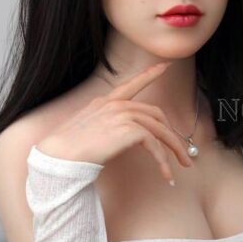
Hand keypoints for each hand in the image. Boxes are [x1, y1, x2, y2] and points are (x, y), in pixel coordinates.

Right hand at [35, 62, 193, 184]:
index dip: (149, 75)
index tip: (164, 66)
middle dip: (172, 133)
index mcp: (104, 103)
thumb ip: (104, 127)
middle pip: (154, 114)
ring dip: (174, 149)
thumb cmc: (67, 151)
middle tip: (183, 152)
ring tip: (183, 165)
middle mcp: (115, 105)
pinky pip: (154, 145)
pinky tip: (166, 175)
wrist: (59, 157)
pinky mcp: (128, 130)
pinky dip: (163, 161)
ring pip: (159, 129)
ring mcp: (122, 115)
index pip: (131, 84)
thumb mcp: (86, 131)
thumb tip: (120, 138)